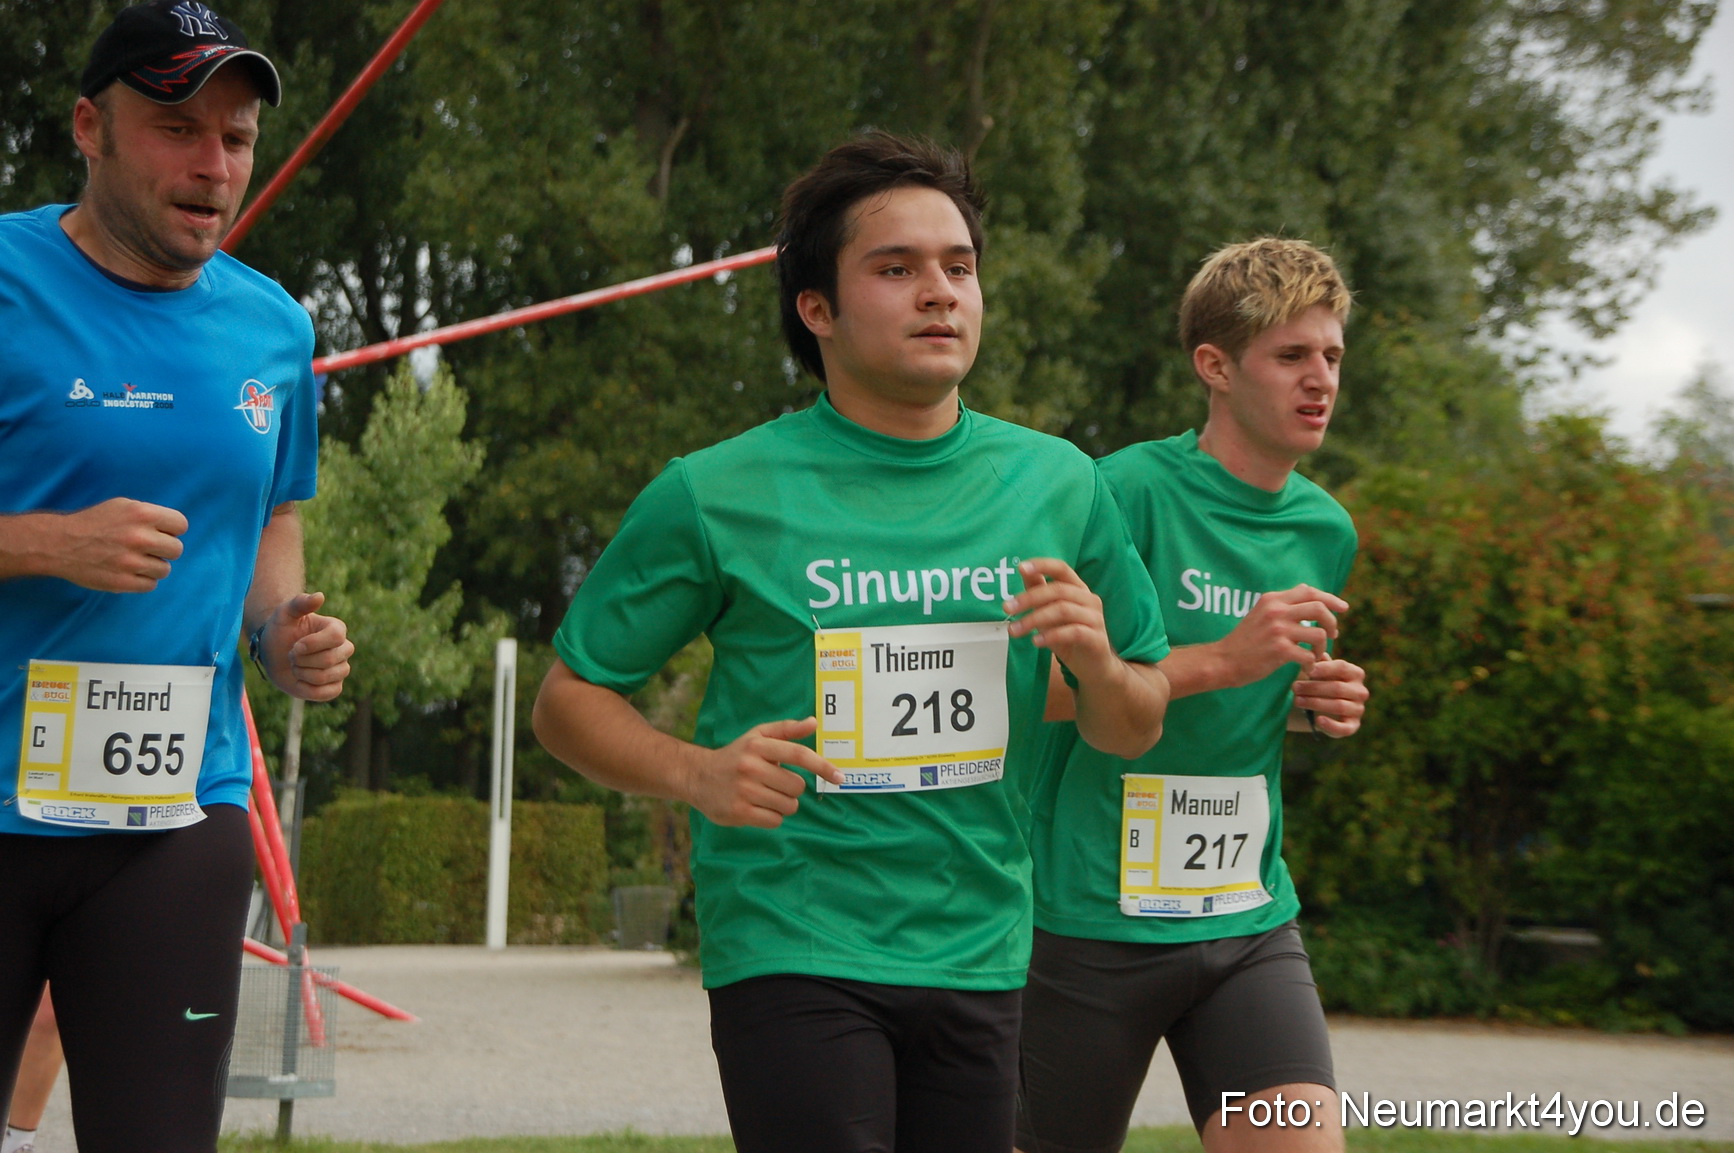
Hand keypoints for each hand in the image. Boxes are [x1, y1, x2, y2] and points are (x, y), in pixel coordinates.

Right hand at [42, 498, 187, 591]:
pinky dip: (142, 580)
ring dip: (152, 566)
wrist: (59, 543)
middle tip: (146, 548)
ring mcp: (131, 562)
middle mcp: (140, 537)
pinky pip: (151, 585)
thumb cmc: (95, 523)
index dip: (171, 529)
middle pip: (177, 550)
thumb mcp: (123, 506)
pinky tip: (128, 572)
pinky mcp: (122, 582)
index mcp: (142, 514)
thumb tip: (175, 529)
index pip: (181, 525)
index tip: (160, 532)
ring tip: (134, 560)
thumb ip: (151, 515)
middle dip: (164, 549)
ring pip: (165, 569)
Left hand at [257, 592, 352, 700]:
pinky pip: (327, 694)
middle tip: (291, 656)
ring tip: (295, 666)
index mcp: (337, 629)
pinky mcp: (334, 687)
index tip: (295, 646)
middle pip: (330, 660)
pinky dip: (307, 689)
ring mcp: (340, 669)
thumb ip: (300, 602)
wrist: (274, 652)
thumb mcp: (285, 613)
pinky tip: (300, 681)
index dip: (313, 644)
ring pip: (325, 677)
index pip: (336, 637)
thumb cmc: (281, 630)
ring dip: (302, 673)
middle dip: (302, 660)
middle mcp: (344, 649)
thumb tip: (320, 596)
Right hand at [680, 717, 842, 828]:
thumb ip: (786, 730)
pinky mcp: (739, 812)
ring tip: (764, 795)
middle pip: (796, 786)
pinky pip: (775, 821)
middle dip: (791, 788)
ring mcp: (744, 790)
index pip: (798, 754)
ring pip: (788, 805)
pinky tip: (756, 807)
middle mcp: (751, 766)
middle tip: (774, 783)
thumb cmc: (735, 755)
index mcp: (758, 745)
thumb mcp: (757, 736)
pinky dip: (771, 817)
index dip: (821, 766)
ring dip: (782, 804)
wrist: (696, 776)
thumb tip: (814, 722)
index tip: (839, 777)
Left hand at [1003, 558, 1117, 685]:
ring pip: (1063, 610)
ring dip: (1034, 619)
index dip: (1042, 565)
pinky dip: (1051, 635)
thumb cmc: (1069, 637)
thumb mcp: (1049, 612)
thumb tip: (1023, 570)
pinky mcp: (1097, 638)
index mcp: (1078, 589)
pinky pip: (1073, 632)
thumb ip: (1039, 591)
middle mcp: (1089, 599)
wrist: (1094, 667)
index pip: (1062, 569)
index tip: (1021, 567)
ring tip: (1015, 630)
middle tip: (1007, 608)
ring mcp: (1095, 618)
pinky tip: (1036, 641)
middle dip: (1029, 598)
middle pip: (1058, 590)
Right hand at [1219, 584, 1347, 682]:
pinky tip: (1306, 668)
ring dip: (1323, 647)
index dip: (1330, 598)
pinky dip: (1312, 664)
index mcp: (1272, 599)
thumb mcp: (1260, 613)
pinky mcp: (1279, 650)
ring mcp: (1278, 630)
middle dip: (1332, 622)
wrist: (1223, 660)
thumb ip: (1283, 604)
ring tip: (1316, 655)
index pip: (1309, 591)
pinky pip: (1309, 655)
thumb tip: (1309, 592)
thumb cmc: (1245, 641)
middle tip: (1333, 634)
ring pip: (1319, 633)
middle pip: (1319, 608)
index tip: (1343, 607)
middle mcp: (1276, 611)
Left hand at [1292, 658, 1368, 736]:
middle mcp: (1361, 691)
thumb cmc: (1317, 682)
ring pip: (1339, 706)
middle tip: (1294, 687)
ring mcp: (1358, 709)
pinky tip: (1318, 720)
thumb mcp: (1316, 671)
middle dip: (1313, 688)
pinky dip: (1331, 725)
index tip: (1307, 670)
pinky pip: (1345, 728)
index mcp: (1355, 673)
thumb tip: (1316, 654)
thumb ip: (1317, 662)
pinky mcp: (1352, 726)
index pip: (1342, 667)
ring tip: (1297, 700)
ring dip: (1316, 703)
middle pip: (1338, 688)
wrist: (1316, 706)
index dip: (1324, 669)